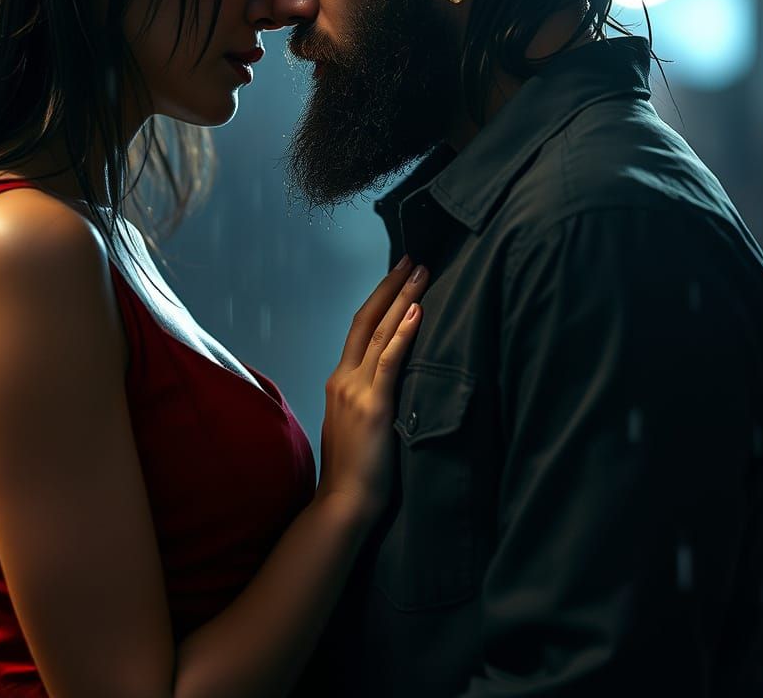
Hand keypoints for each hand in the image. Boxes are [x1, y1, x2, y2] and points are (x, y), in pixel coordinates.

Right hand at [317, 256, 427, 522]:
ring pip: (379, 332)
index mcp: (340, 381)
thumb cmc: (354, 471)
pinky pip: (389, 361)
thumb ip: (365, 397)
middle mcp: (343, 378)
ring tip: (422, 273)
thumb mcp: (353, 424)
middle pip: (367, 320)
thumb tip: (387, 381)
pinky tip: (417, 311)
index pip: (358, 328)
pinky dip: (403, 333)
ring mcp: (357, 390)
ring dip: (403, 298)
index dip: (379, 299)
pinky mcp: (373, 405)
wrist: (343, 503)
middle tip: (413, 259)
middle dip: (391, 286)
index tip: (397, 276)